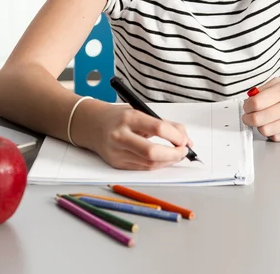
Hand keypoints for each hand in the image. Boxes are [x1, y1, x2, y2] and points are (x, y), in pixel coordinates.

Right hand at [77, 102, 192, 169]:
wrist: (92, 125)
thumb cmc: (120, 117)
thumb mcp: (141, 112)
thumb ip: (165, 124)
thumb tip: (186, 139)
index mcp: (129, 118)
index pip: (157, 128)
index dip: (175, 136)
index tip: (184, 139)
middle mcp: (120, 136)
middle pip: (152, 152)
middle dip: (173, 154)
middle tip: (184, 151)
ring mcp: (117, 152)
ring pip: (149, 164)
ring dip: (168, 161)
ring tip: (177, 154)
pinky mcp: (116, 164)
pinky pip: (142, 168)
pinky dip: (157, 164)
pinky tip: (164, 159)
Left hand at [242, 77, 279, 140]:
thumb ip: (263, 89)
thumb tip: (248, 100)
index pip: (255, 103)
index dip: (246, 107)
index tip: (247, 107)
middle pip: (258, 119)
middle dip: (248, 119)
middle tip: (248, 117)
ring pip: (266, 131)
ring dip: (260, 127)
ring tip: (263, 121)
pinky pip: (277, 138)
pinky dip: (272, 133)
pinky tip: (275, 126)